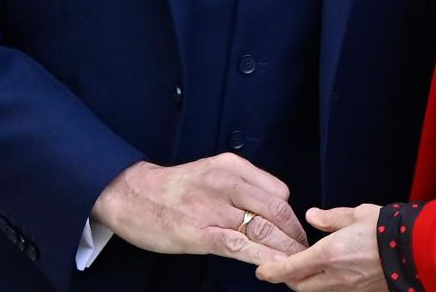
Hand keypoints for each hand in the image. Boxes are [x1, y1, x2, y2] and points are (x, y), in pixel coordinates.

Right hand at [92, 154, 309, 265]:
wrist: (132, 195)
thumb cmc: (173, 188)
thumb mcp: (211, 171)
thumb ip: (242, 184)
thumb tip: (273, 205)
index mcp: (232, 167)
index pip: (278, 192)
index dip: (291, 216)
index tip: (294, 232)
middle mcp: (227, 183)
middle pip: (277, 211)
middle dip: (294, 235)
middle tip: (303, 251)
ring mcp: (214, 209)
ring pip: (262, 229)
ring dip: (284, 250)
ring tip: (296, 264)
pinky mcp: (201, 233)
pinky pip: (240, 247)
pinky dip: (262, 258)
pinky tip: (275, 268)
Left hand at [256, 204, 384, 290]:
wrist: (418, 250)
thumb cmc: (388, 229)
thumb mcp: (356, 214)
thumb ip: (330, 218)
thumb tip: (312, 217)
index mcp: (329, 255)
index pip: (290, 268)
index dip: (272, 271)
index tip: (261, 270)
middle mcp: (335, 277)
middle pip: (300, 286)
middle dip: (288, 279)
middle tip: (283, 267)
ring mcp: (349, 289)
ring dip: (307, 283)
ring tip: (306, 269)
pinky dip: (326, 285)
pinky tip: (331, 273)